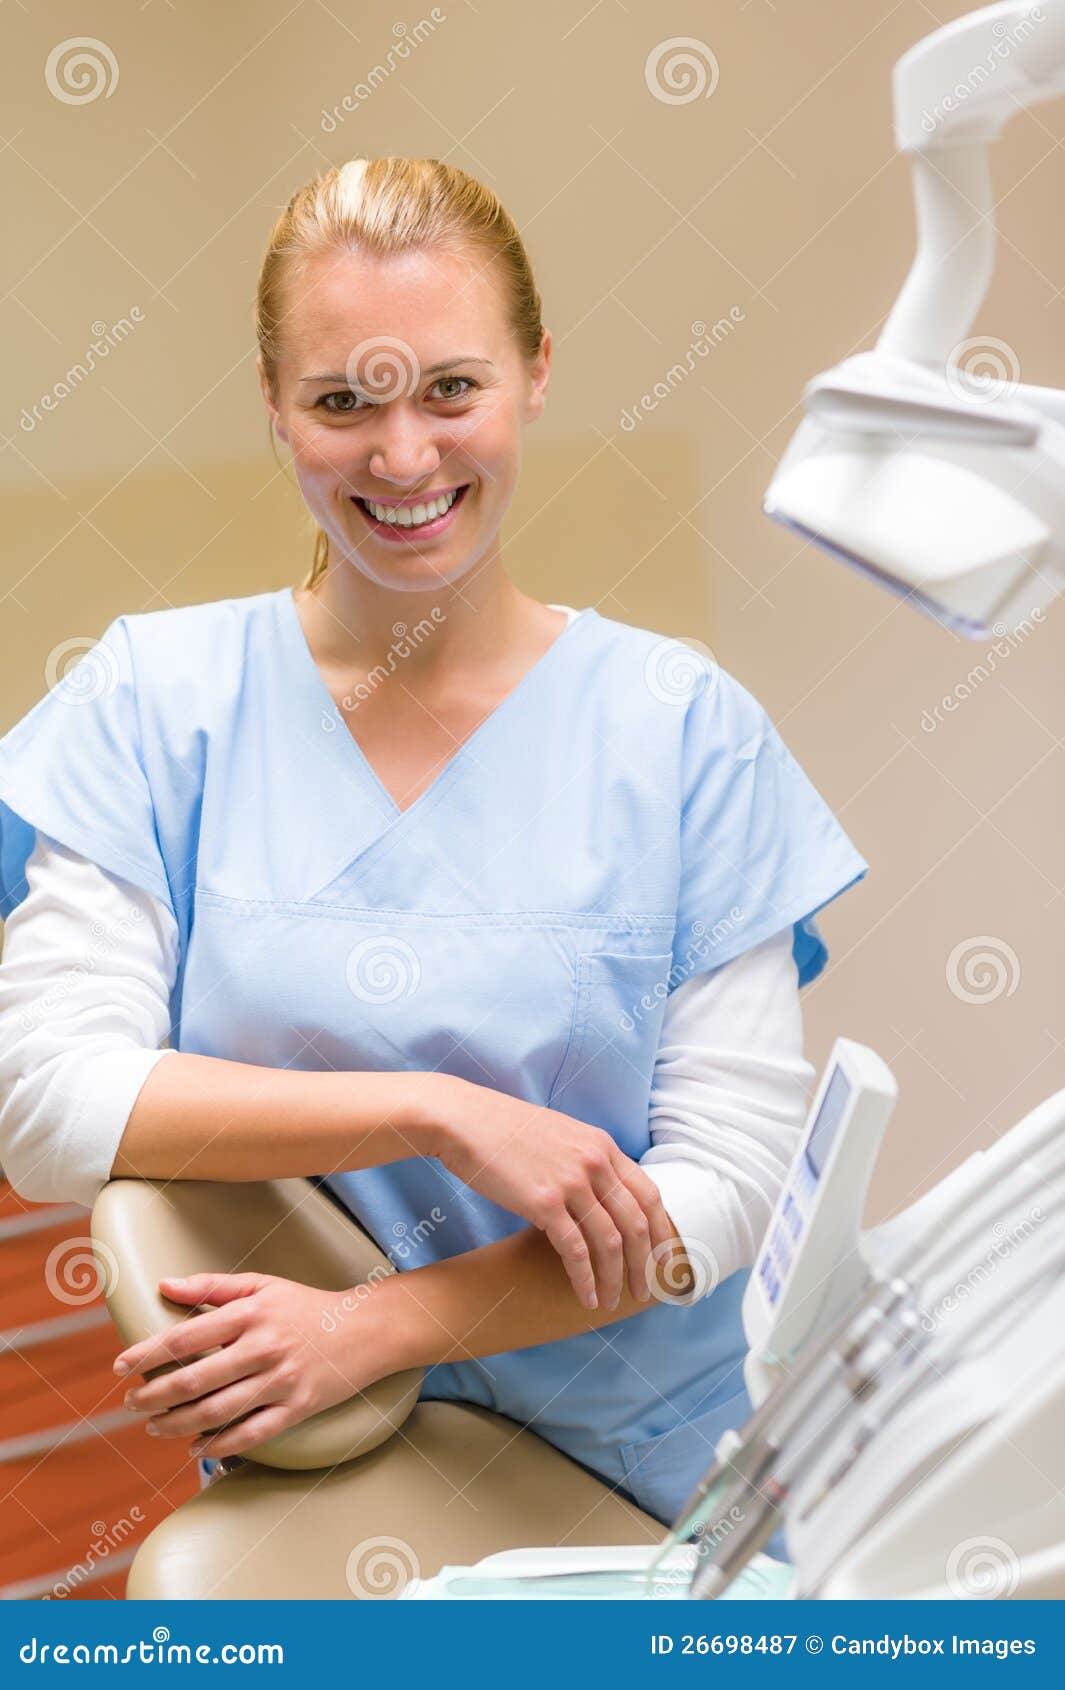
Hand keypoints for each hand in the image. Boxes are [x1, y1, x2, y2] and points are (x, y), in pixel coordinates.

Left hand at [113, 1271, 394, 1460]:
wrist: (366, 1329)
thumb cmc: (307, 1306)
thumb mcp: (262, 1285)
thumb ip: (213, 1286)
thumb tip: (167, 1285)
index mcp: (250, 1314)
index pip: (186, 1336)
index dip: (148, 1353)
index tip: (121, 1365)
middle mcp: (263, 1347)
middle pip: (195, 1379)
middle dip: (155, 1394)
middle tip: (132, 1402)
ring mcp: (281, 1380)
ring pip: (217, 1411)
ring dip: (178, 1423)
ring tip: (155, 1426)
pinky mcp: (297, 1407)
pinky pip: (251, 1433)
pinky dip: (220, 1445)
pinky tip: (197, 1447)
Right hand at [432, 1079, 674, 1310]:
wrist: (466, 1121)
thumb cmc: (507, 1132)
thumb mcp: (562, 1136)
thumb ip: (588, 1162)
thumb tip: (605, 1197)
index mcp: (603, 1146)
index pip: (650, 1195)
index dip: (662, 1233)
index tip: (663, 1260)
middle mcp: (594, 1163)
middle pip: (636, 1224)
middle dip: (644, 1265)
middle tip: (643, 1292)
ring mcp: (571, 1182)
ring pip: (609, 1242)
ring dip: (615, 1278)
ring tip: (610, 1302)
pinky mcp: (543, 1203)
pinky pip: (575, 1251)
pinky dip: (585, 1279)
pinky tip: (586, 1297)